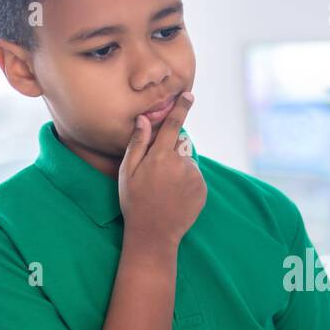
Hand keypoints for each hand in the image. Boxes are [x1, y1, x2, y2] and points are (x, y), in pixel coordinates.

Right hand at [117, 92, 205, 248]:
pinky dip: (187, 182)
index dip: (181, 108)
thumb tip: (145, 119)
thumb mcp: (127, 172)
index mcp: (160, 157)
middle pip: (180, 145)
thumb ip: (137, 144)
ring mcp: (194, 177)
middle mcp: (180, 164)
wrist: (154, 234)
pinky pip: (195, 177)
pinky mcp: (202, 189)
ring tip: (165, 190)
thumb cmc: (134, 202)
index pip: (173, 125)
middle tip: (156, 176)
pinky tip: (174, 197)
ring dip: (179, 169)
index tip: (189, 95)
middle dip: (170, 152)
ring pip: (187, 162)